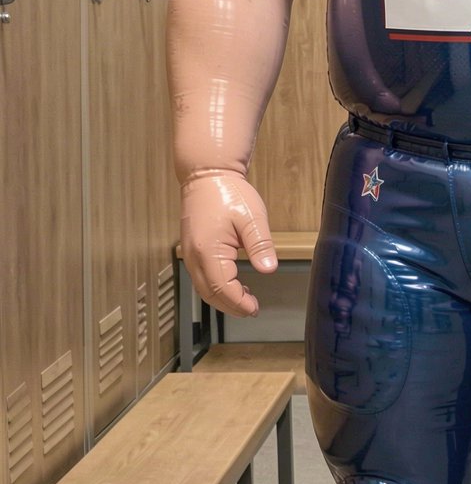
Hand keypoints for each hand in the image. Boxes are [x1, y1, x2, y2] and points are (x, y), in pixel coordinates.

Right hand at [180, 169, 277, 318]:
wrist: (206, 174)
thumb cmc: (229, 192)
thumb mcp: (252, 217)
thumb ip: (260, 245)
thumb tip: (268, 270)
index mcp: (208, 250)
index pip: (222, 289)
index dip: (238, 303)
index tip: (254, 309)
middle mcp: (194, 256)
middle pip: (209, 293)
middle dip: (230, 306)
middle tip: (252, 309)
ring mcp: (189, 253)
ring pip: (202, 287)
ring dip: (222, 298)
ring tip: (245, 299)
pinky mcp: (190, 249)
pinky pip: (201, 276)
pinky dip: (215, 286)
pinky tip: (232, 283)